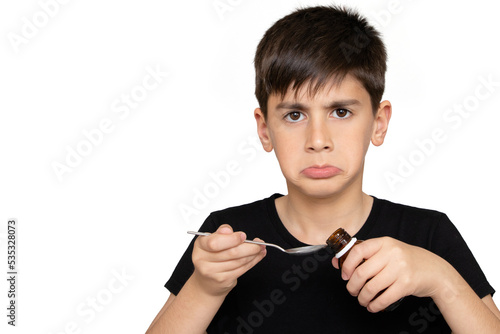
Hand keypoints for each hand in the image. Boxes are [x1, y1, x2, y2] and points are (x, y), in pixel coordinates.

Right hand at [191, 224, 266, 296]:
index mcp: (200, 246)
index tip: (243, 236)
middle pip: (231, 253)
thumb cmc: (211, 256)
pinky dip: (253, 262)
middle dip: (249, 247)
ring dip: (253, 254)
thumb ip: (221, 233)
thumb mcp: (211, 240)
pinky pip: (242, 269)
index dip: (232, 239)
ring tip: (261, 248)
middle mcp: (203, 260)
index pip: (215, 242)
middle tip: (259, 243)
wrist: (206, 282)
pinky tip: (258, 256)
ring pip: (239, 261)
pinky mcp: (223, 280)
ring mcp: (212, 272)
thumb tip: (228, 230)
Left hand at [332, 237, 449, 311]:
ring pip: (371, 287)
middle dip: (352, 286)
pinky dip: (374, 305)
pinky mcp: (406, 284)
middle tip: (351, 290)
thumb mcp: (387, 251)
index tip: (344, 274)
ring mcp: (400, 269)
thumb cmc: (405, 260)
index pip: (358, 251)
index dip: (347, 264)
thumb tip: (337, 261)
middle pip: (362, 273)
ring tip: (362, 299)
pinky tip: (372, 306)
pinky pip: (384, 298)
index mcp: (384, 242)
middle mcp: (392, 253)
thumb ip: (364, 255)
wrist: (434, 270)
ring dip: (362, 298)